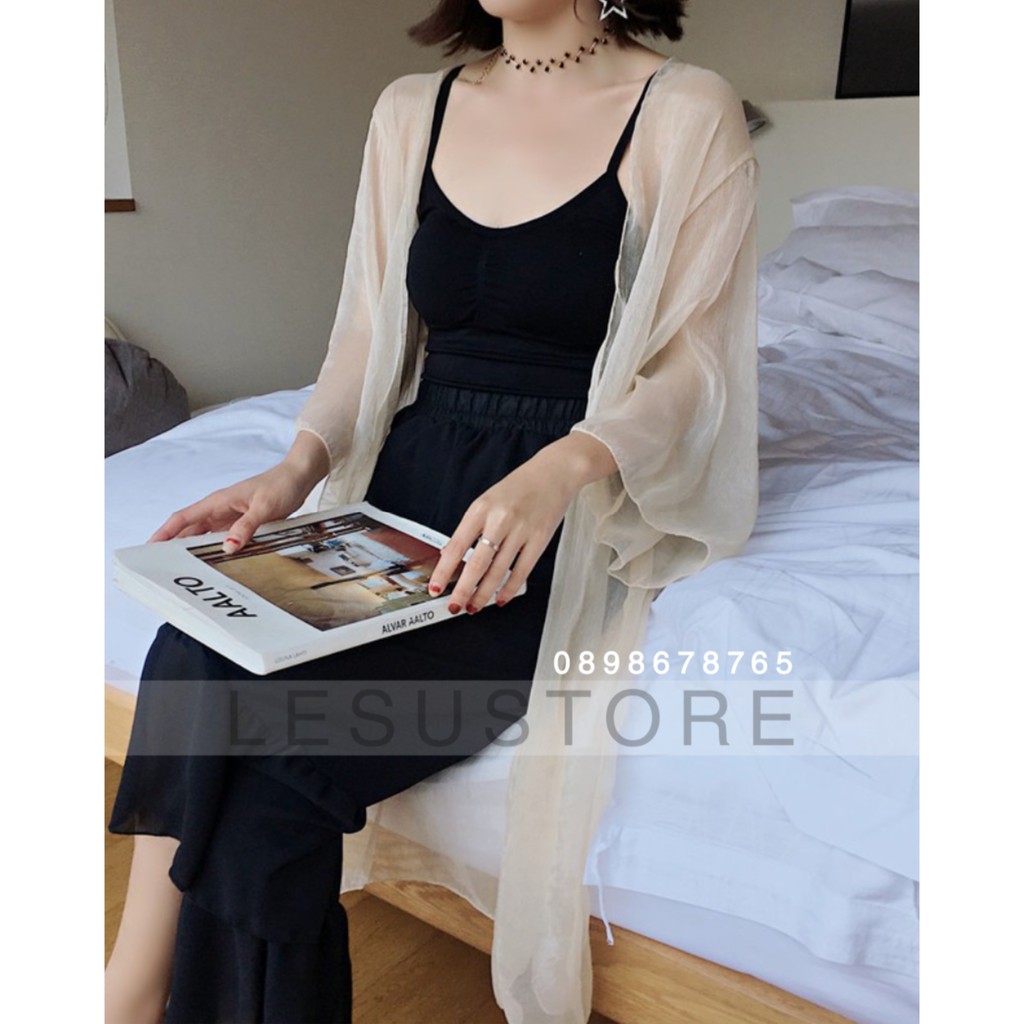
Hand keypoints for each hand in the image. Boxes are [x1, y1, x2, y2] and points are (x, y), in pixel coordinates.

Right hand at [147, 432, 329, 551]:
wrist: (298, 477)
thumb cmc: (280, 485)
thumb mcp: (263, 507)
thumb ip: (246, 527)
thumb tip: (227, 547)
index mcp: (217, 502)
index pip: (183, 518)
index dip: (164, 533)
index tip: (149, 547)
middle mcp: (219, 511)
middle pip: (189, 531)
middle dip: (173, 547)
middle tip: (162, 568)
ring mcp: (230, 518)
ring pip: (204, 537)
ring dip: (193, 551)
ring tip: (183, 571)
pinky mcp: (242, 525)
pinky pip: (223, 540)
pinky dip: (215, 551)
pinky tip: (213, 564)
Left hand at [426, 431, 618, 612]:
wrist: (554, 472)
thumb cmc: (519, 487)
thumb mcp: (486, 501)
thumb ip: (471, 527)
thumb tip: (451, 554)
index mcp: (480, 509)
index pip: (455, 546)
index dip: (444, 571)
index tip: (435, 588)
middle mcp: (499, 520)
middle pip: (476, 564)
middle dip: (463, 590)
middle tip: (454, 606)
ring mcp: (521, 531)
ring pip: (498, 572)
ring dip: (484, 594)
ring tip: (475, 606)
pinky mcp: (540, 540)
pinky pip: (521, 571)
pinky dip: (509, 588)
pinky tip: (501, 598)